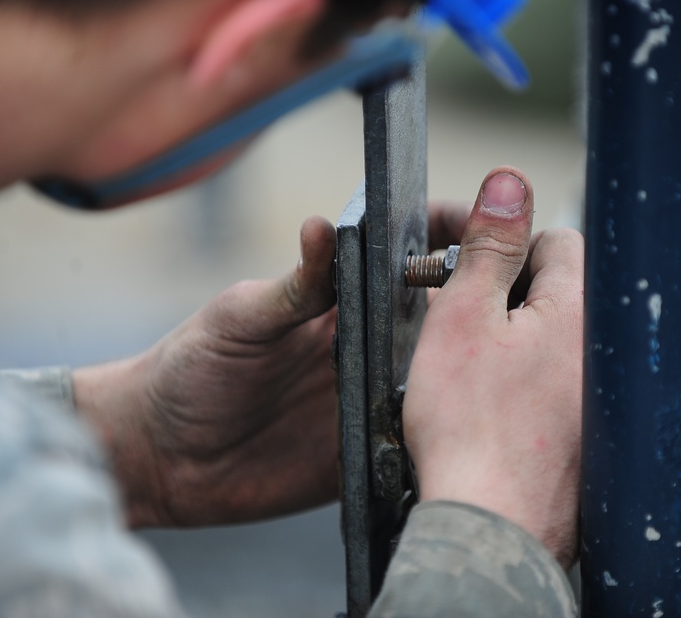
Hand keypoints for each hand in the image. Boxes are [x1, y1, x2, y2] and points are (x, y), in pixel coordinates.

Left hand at [73, 203, 474, 528]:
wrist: (159, 456)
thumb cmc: (191, 370)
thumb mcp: (240, 317)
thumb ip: (292, 286)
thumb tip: (322, 225)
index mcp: (345, 303)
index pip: (413, 259)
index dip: (455, 237)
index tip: (494, 228)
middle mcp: (370, 348)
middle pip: (447, 318)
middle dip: (488, 303)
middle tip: (521, 303)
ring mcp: (373, 400)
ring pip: (444, 381)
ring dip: (471, 373)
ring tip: (505, 368)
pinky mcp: (367, 453)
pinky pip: (418, 442)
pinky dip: (443, 437)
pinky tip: (464, 431)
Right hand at [403, 167, 583, 567]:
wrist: (492, 529)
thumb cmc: (471, 431)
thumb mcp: (463, 318)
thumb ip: (487, 246)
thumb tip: (508, 182)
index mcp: (582, 310)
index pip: (555, 242)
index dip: (500, 244)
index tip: (460, 261)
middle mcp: (607, 351)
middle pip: (558, 290)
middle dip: (507, 289)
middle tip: (455, 314)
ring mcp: (606, 399)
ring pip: (557, 338)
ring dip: (516, 335)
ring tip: (469, 364)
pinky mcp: (595, 438)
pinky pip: (562, 384)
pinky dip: (530, 381)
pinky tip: (495, 405)